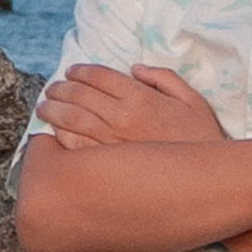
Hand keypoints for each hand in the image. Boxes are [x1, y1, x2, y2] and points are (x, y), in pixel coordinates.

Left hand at [35, 64, 225, 149]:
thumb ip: (163, 78)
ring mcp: (112, 144)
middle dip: (61, 88)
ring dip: (53, 110)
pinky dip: (60, 136)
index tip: (71, 71)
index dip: (81, 70)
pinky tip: (54, 132)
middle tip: (52, 88)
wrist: (206, 183)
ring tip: (44, 107)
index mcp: (141, 98)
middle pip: (80, 95)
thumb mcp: (192, 99)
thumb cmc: (202, 139)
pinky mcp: (107, 168)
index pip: (100, 76)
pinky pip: (75, 148)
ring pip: (71, 120)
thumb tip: (135, 68)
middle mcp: (122, 118)